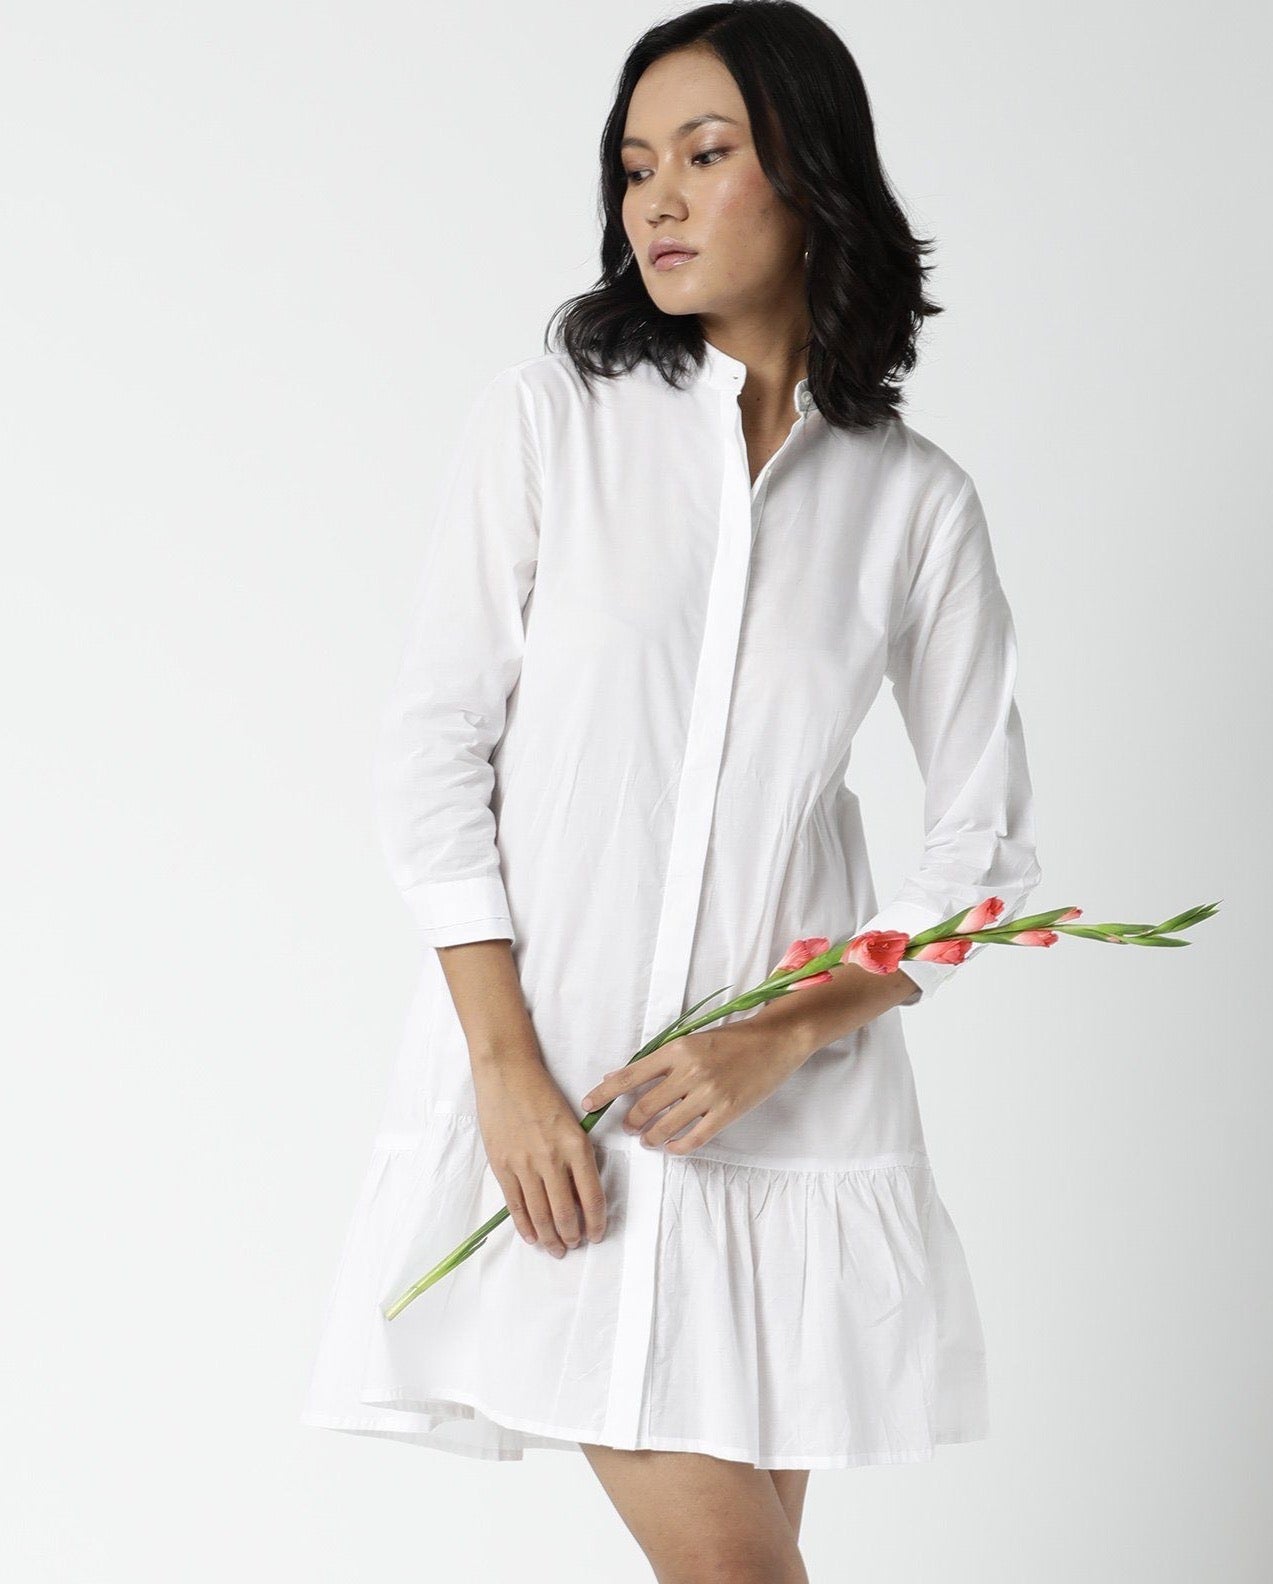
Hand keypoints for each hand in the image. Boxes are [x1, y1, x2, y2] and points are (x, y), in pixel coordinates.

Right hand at [472, 1058, 606, 1256]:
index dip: (596, 1223)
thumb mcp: (572, 1123)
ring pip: (540, 1215)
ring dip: (550, 1238)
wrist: (508, 1073)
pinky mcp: (502, 1166)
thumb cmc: (543, 1094)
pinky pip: (515, 1206)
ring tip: (556, 1248)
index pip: (592, 1197)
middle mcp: (553, 1159)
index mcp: (577, 1146)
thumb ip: (578, 1157)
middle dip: (572, 1236)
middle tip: (574, 1245)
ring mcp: (525, 1164)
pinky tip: (532, 1237)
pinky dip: (525, 1226)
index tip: (596, 1235)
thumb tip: (581, 1196)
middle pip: (565, 1213)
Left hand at [579, 1017, 811, 1156]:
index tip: (589, 1104)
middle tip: (628, 1127)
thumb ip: (659, 1060)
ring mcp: (709, 1094)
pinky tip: (672, 1147)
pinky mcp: (726, 1112)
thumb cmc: (730, 1040)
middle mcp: (690, 1071)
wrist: (773, 1042)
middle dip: (630, 1122)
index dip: (605, 1093)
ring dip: (650, 1137)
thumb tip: (619, 1077)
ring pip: (665, 1126)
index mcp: (677, 1050)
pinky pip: (693, 1138)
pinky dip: (677, 1147)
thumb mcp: (691, 1041)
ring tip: (647, 1139)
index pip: (630, 1075)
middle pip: (644, 1107)